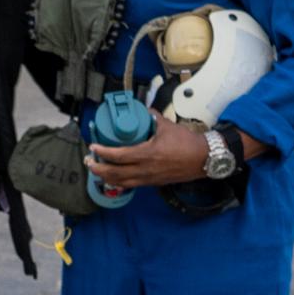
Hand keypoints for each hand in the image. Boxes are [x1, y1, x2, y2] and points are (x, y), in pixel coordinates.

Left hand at [84, 111, 209, 192]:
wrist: (205, 159)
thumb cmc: (188, 143)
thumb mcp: (167, 126)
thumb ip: (151, 117)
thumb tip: (141, 109)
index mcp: (148, 154)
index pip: (118, 156)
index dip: (102, 153)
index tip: (93, 147)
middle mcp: (146, 169)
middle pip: (115, 173)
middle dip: (98, 168)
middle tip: (88, 160)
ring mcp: (150, 178)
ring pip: (122, 182)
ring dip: (105, 177)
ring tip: (96, 170)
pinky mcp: (154, 183)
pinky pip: (132, 185)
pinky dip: (119, 182)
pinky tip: (113, 177)